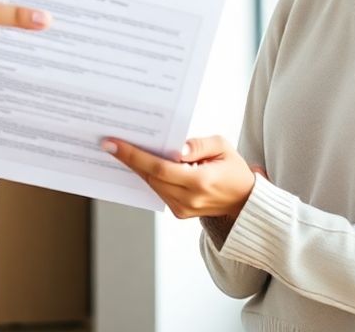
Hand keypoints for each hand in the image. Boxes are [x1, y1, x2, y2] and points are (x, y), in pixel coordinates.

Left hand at [104, 135, 261, 218]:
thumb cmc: (233, 169)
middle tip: (109, 142)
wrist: (244, 201)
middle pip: (150, 177)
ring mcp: (183, 209)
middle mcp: (188, 199)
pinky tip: (138, 162)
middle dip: (129, 159)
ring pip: (151, 184)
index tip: (112, 144)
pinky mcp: (179, 213)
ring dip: (136, 167)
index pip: (159, 168)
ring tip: (119, 149)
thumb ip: (198, 145)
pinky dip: (148, 176)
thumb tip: (174, 149)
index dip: (133, 156)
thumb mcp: (222, 147)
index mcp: (200, 182)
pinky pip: (158, 191)